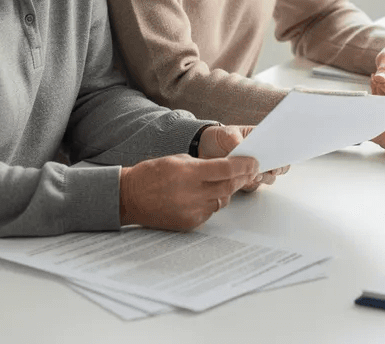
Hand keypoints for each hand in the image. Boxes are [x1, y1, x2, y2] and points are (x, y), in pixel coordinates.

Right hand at [118, 153, 260, 230]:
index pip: (226, 169)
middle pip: (229, 186)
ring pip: (222, 200)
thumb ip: (204, 164)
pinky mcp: (189, 223)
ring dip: (226, 190)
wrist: (129, 198)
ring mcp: (191, 211)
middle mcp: (191, 194)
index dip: (244, 165)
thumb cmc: (152, 175)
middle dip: (242, 178)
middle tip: (249, 171)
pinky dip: (212, 202)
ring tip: (221, 182)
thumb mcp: (178, 160)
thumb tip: (228, 166)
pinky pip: (210, 211)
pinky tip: (203, 196)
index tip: (255, 162)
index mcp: (188, 174)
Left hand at [195, 124, 288, 191]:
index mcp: (262, 141)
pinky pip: (252, 186)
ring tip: (255, 174)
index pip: (280, 147)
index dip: (283, 154)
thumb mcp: (227, 133)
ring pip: (268, 178)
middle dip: (277, 169)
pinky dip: (250, 184)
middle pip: (279, 166)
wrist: (203, 150)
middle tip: (271, 169)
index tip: (279, 158)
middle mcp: (261, 157)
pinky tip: (244, 180)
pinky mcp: (244, 181)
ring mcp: (254, 170)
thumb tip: (240, 147)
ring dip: (264, 177)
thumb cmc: (219, 138)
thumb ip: (235, 140)